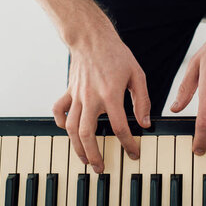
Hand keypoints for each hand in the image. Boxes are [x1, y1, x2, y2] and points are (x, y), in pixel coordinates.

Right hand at [53, 24, 150, 171]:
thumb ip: (142, 101)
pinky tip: (68, 131)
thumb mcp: (137, 75)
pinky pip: (60, 110)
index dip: (128, 144)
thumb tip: (145, 123)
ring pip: (71, 128)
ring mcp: (77, 96)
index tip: (134, 154)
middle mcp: (91, 98)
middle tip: (101, 168)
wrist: (92, 38)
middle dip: (94, 155)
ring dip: (77, 146)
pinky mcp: (69, 91)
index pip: (120, 127)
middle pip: (88, 134)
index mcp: (111, 95)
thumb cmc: (116, 54)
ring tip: (85, 159)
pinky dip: (61, 123)